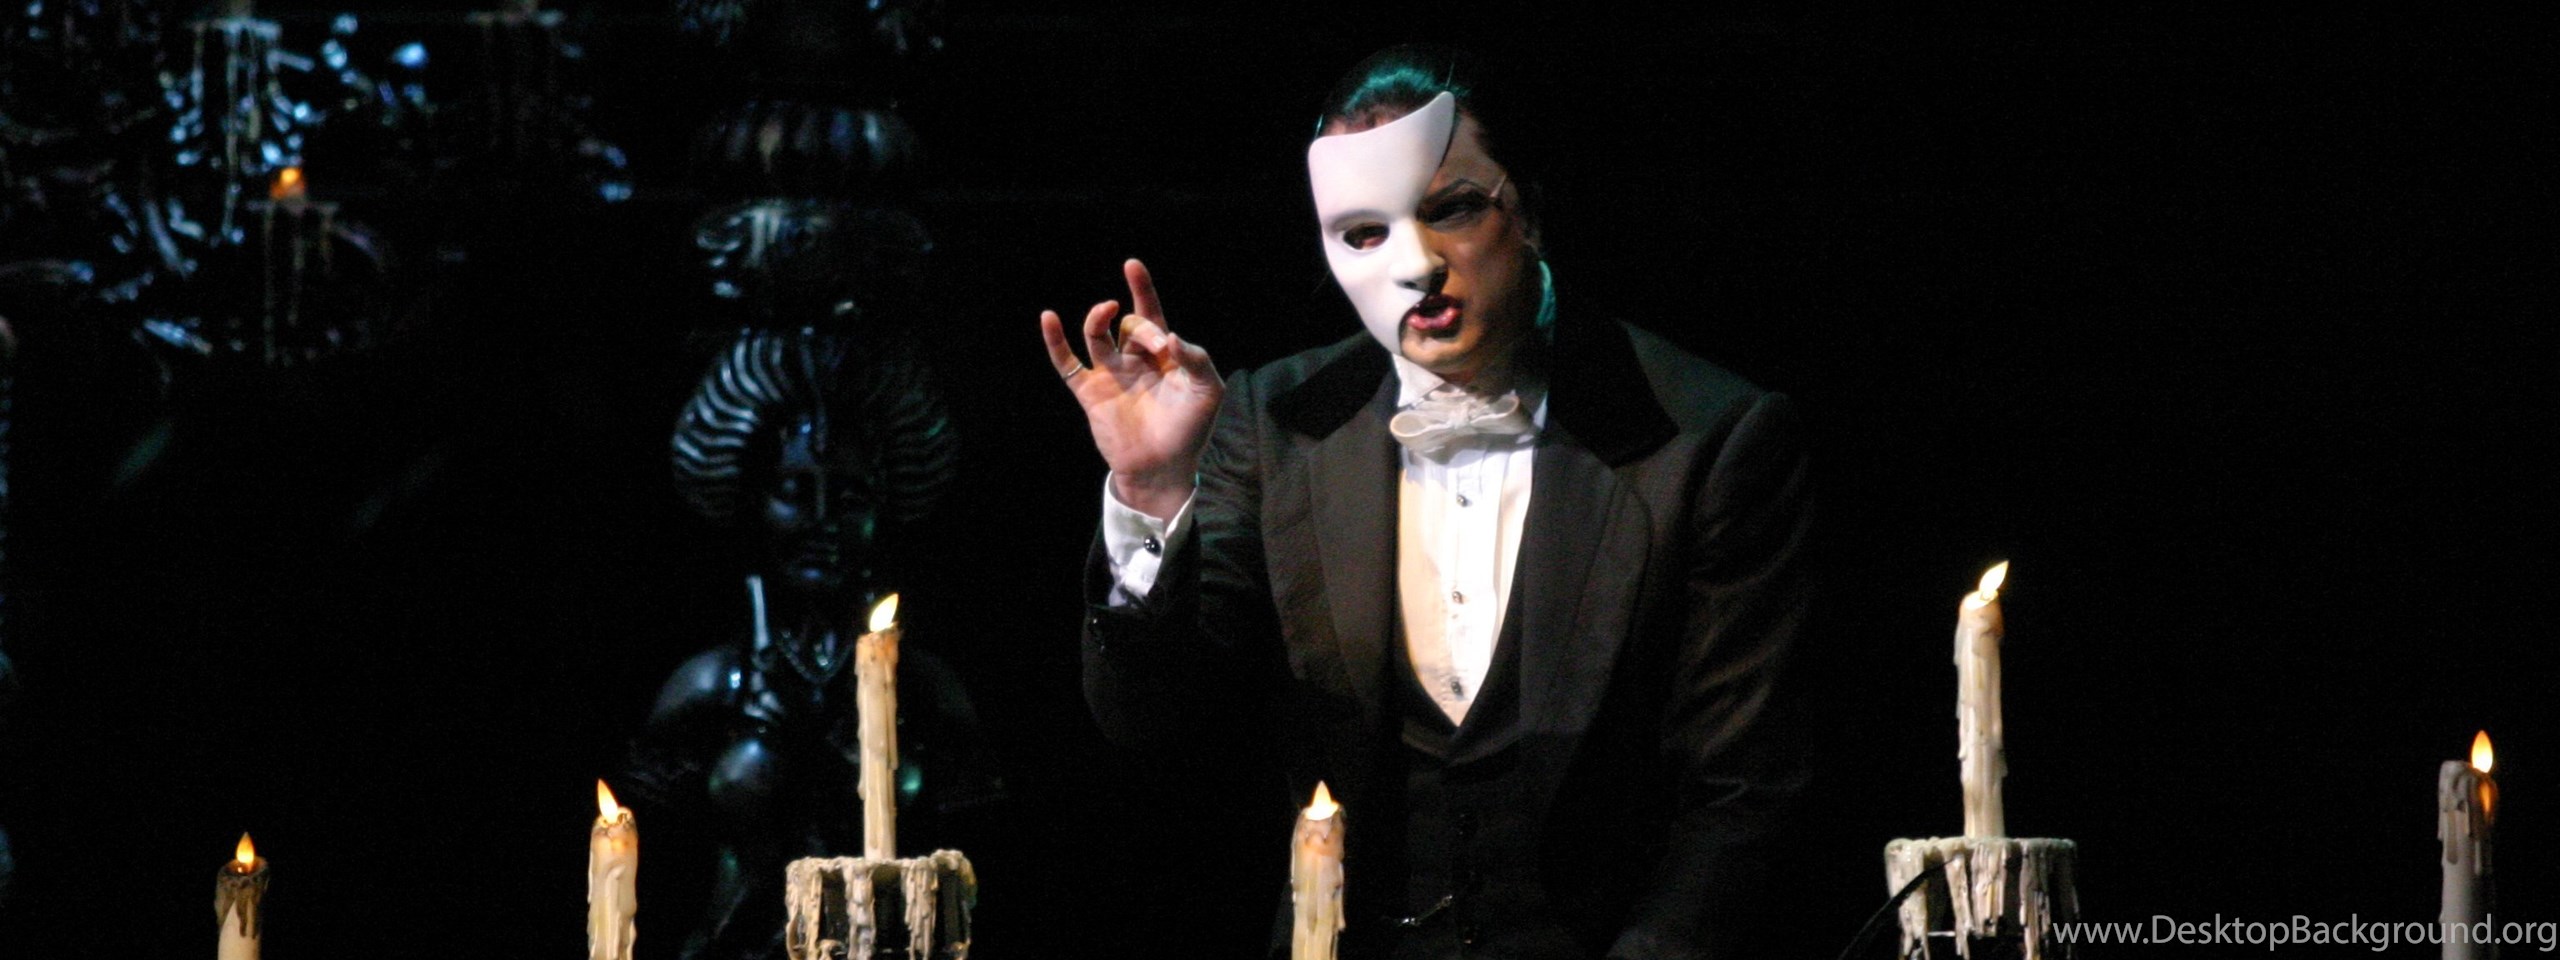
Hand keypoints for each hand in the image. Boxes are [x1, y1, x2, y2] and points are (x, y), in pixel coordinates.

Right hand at [1040, 258, 1223, 519]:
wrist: (1163, 468)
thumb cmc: (1190, 430)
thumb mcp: (1207, 391)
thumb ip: (1196, 359)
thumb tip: (1171, 335)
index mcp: (1163, 356)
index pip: (1151, 314)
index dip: (1142, 289)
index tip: (1132, 266)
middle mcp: (1135, 360)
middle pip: (1130, 324)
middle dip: (1143, 327)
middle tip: (1159, 347)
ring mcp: (1111, 375)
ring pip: (1097, 335)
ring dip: (1099, 318)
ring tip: (1106, 309)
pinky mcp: (1090, 394)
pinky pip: (1068, 364)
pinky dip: (1056, 341)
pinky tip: (1049, 318)